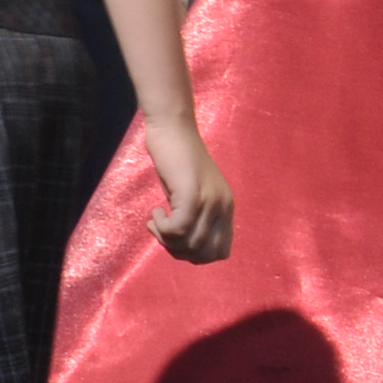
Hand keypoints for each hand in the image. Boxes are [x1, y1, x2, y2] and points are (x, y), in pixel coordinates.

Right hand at [141, 111, 233, 264]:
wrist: (172, 128)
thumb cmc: (177, 158)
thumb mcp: (191, 194)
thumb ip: (195, 219)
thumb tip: (184, 248)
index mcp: (226, 208)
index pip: (221, 252)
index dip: (196, 255)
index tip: (176, 239)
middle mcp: (223, 206)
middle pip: (204, 253)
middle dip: (179, 251)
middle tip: (161, 232)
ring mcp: (210, 200)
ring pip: (190, 244)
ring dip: (166, 238)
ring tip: (156, 220)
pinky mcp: (192, 193)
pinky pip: (178, 229)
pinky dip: (162, 228)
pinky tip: (156, 212)